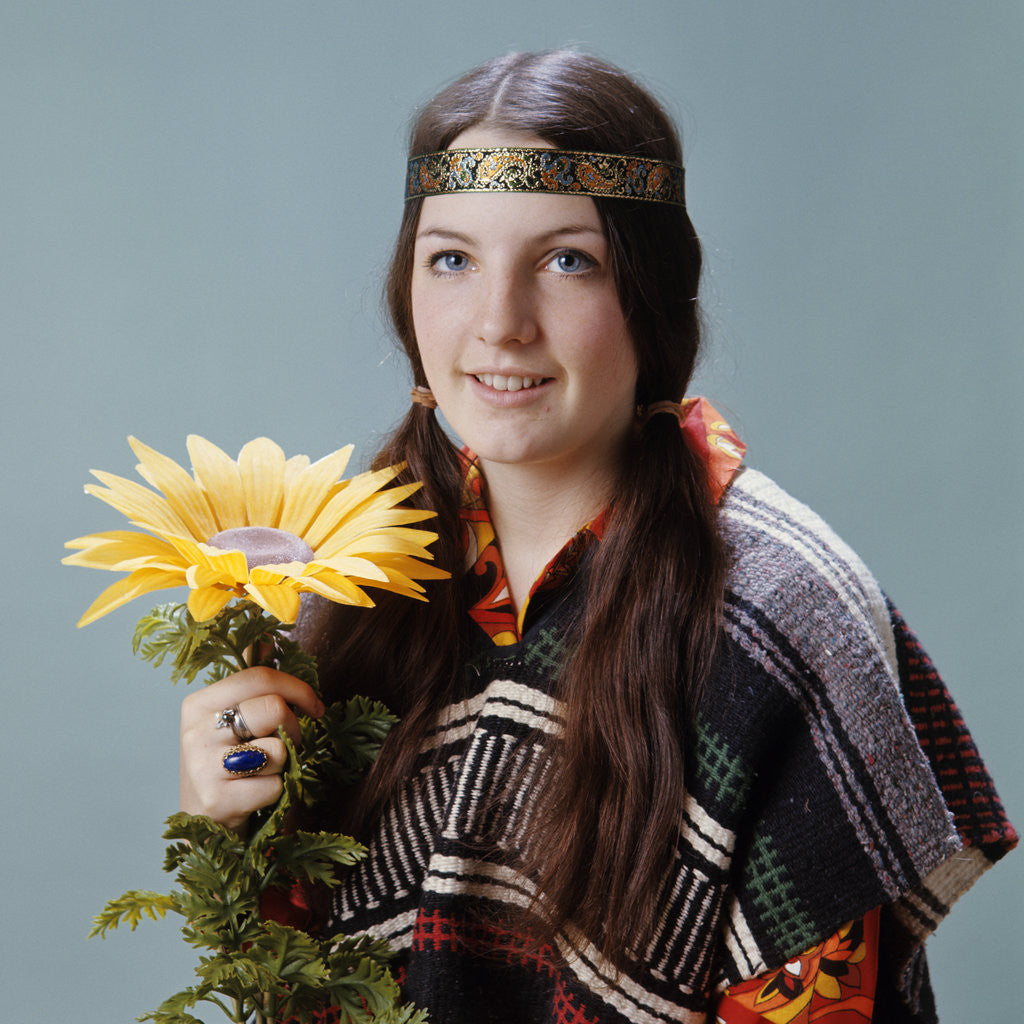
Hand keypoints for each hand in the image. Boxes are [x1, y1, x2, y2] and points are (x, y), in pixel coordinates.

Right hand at [179, 667, 324, 832]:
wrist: (204, 825)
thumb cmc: (226, 765)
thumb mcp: (229, 720)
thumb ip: (249, 681)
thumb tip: (267, 638)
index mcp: (198, 704)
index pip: (260, 677)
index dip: (299, 688)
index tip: (315, 707)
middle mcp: (195, 732)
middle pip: (273, 709)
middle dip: (294, 729)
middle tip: (287, 744)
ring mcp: (202, 767)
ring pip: (277, 749)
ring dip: (283, 764)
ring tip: (262, 772)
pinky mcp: (216, 801)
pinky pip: (274, 785)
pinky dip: (277, 792)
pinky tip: (255, 795)